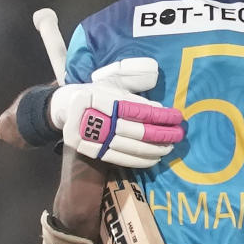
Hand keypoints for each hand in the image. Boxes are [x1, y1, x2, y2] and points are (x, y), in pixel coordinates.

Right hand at [51, 59, 184, 167]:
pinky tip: (153, 159)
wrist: (66, 108)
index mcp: (98, 96)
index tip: (176, 117)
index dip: (158, 114)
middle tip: (178, 135)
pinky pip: (118, 159)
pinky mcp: (89, 150)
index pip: (135, 108)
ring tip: (169, 148)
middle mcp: (92, 116)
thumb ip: (133, 87)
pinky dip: (138, 160)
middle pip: (132, 128)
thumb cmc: (96, 94)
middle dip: (159, 133)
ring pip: (127, 146)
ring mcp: (89, 136)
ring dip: (151, 149)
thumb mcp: (112, 82)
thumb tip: (159, 99)